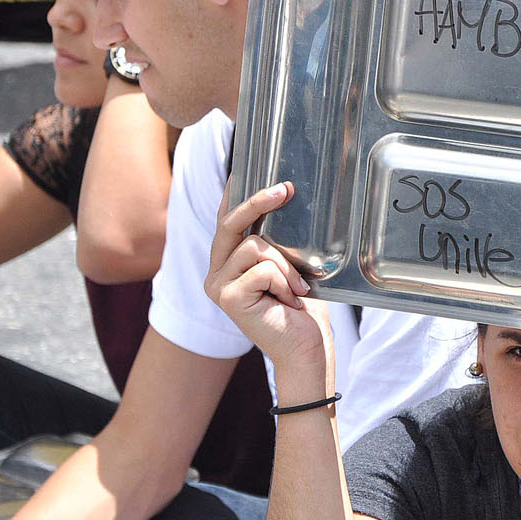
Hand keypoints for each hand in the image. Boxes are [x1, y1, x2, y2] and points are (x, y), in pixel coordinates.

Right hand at [205, 181, 327, 369]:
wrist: (305, 349)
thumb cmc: (301, 308)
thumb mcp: (289, 266)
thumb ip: (276, 243)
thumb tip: (285, 202)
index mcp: (227, 263)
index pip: (226, 222)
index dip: (233, 195)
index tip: (241, 171)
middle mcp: (216, 272)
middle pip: (230, 223)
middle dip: (258, 201)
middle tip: (286, 189)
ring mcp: (218, 285)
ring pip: (255, 246)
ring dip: (286, 265)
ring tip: (298, 289)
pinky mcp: (227, 297)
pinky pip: (263, 268)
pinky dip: (285, 282)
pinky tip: (289, 302)